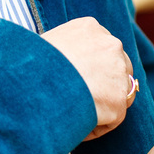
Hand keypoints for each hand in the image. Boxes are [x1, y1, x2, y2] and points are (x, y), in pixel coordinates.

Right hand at [41, 17, 133, 139]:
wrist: (39, 83)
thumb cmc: (33, 65)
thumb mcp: (48, 42)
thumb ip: (65, 47)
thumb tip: (62, 62)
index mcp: (91, 27)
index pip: (101, 45)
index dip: (93, 64)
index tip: (81, 77)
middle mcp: (111, 45)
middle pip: (116, 66)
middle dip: (105, 82)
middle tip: (84, 97)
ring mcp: (118, 73)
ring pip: (118, 92)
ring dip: (103, 104)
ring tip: (79, 115)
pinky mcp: (119, 101)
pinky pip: (113, 118)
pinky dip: (98, 125)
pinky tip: (79, 126)